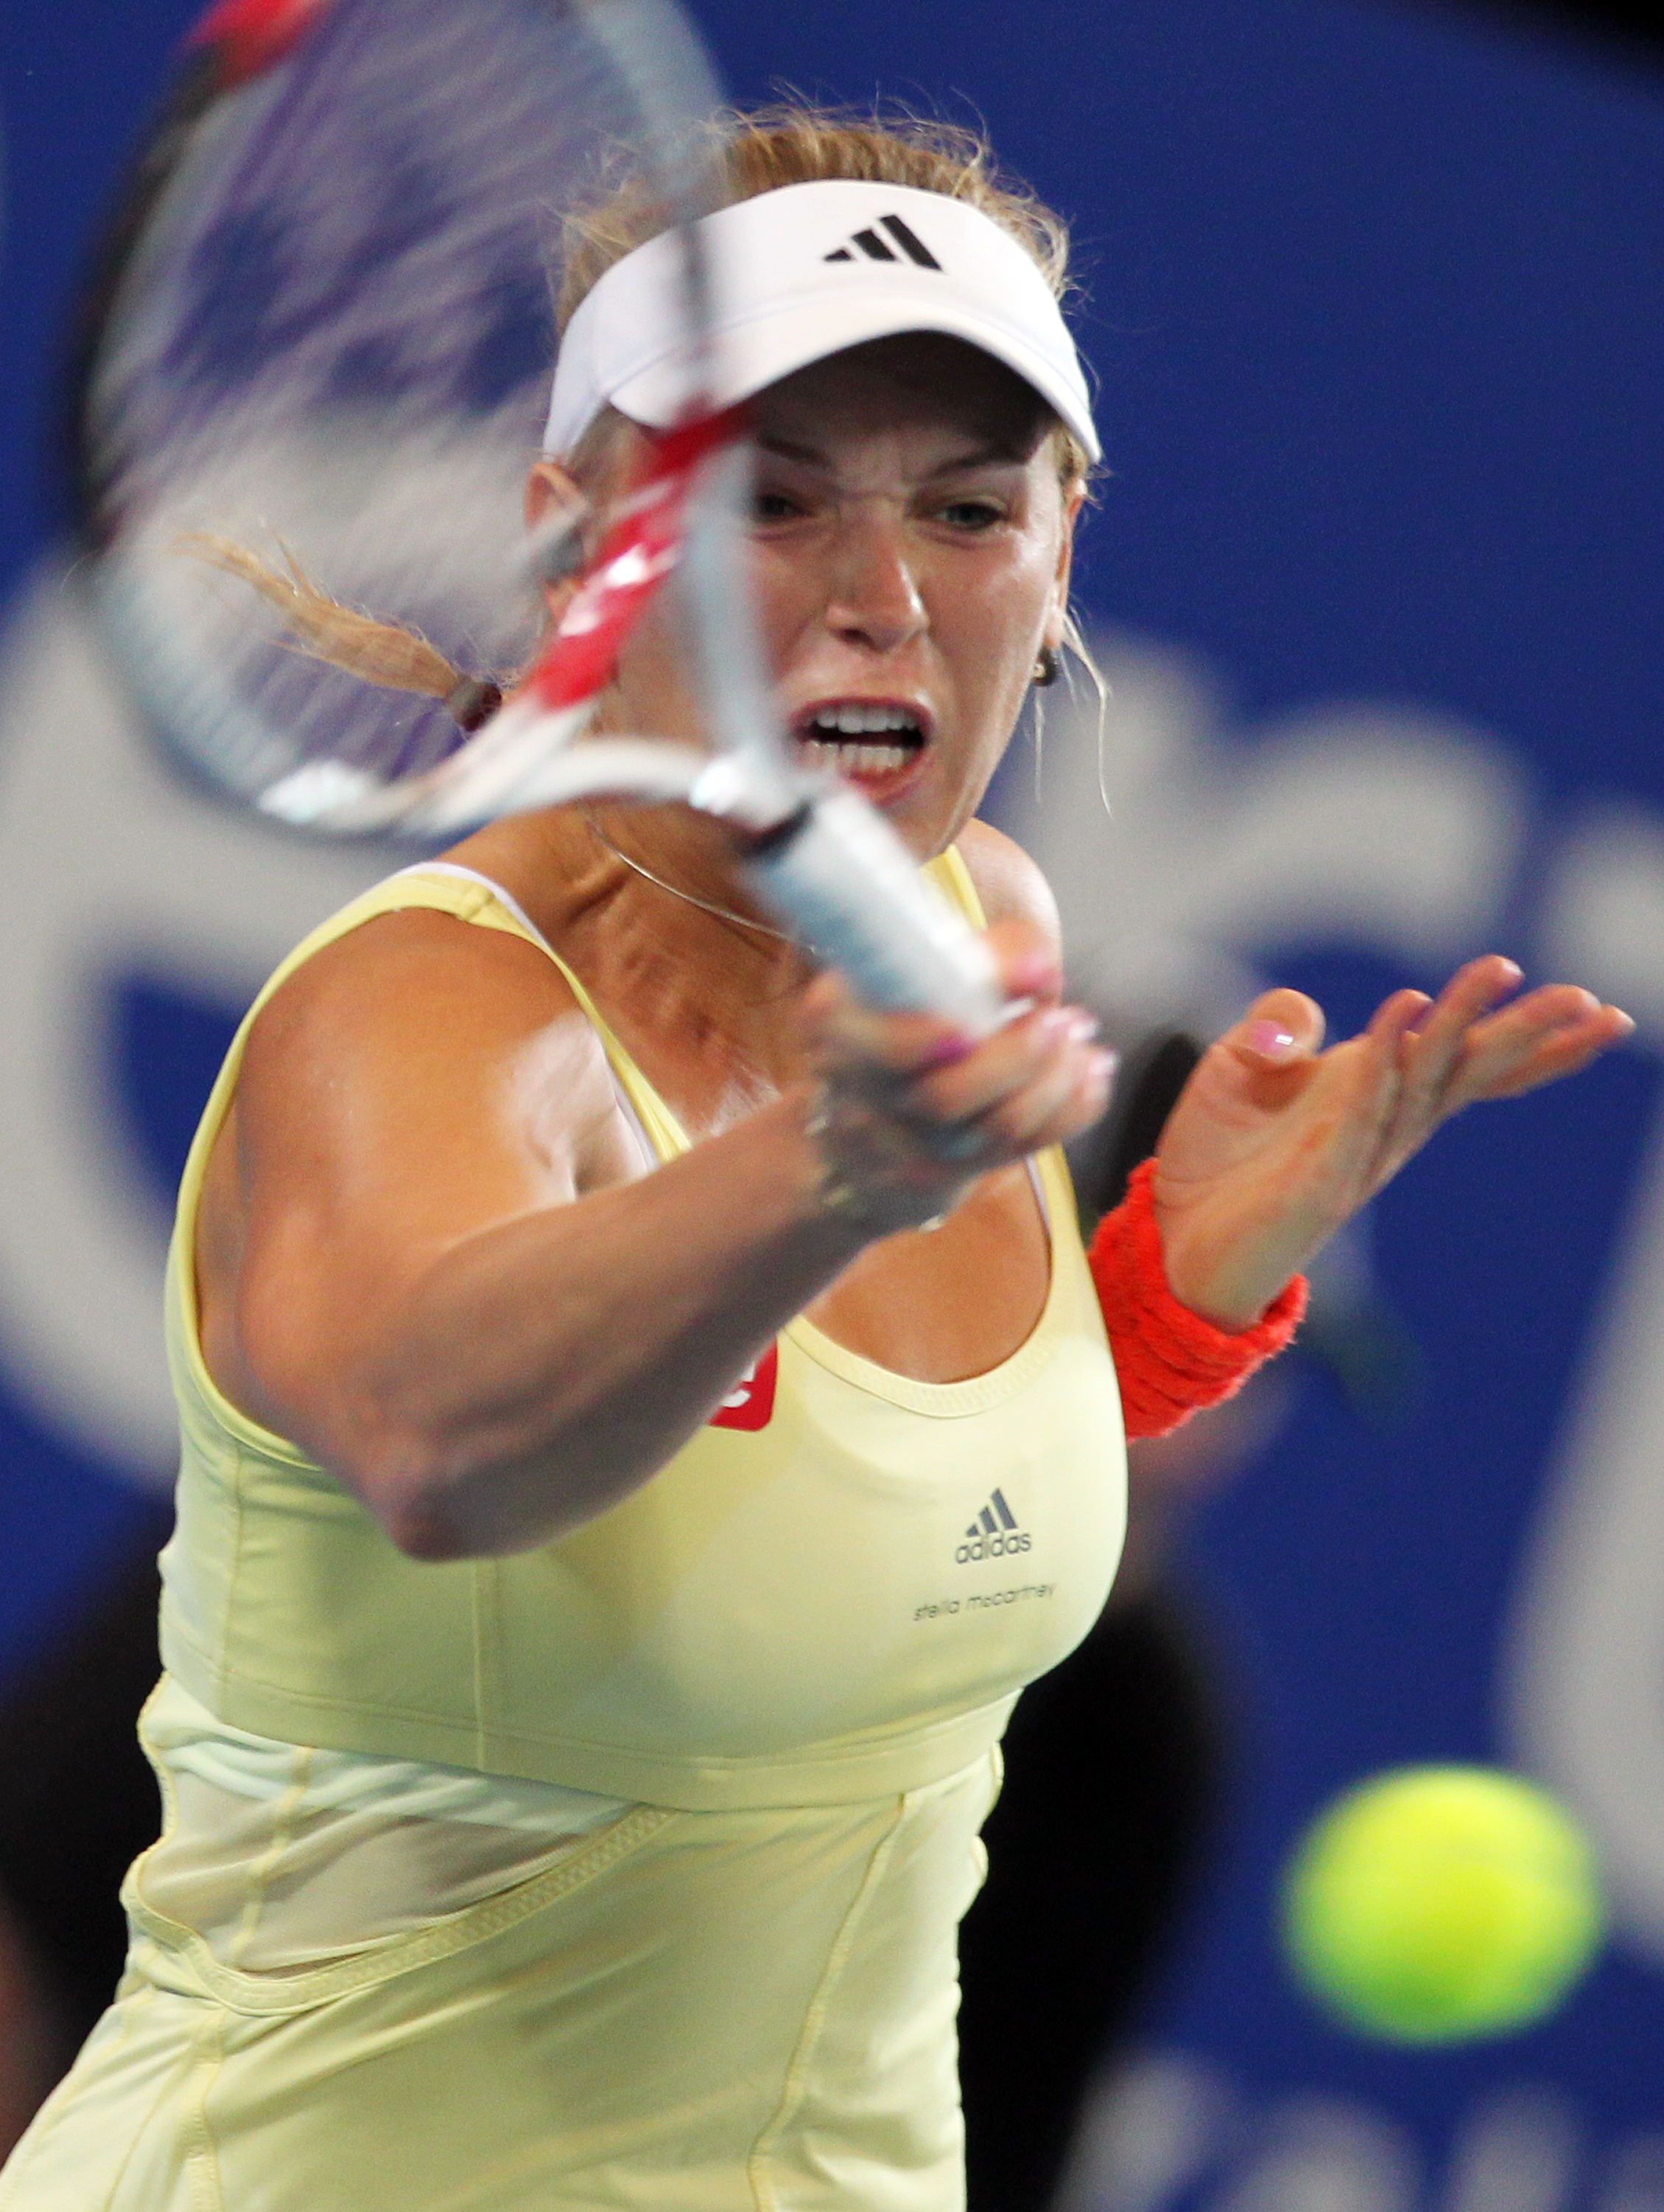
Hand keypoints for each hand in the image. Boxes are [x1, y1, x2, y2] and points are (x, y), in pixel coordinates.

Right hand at [797, 921, 1113, 1233]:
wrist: (865, 1129)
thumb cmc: (905, 1021)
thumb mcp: (916, 972)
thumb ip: (978, 957)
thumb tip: (1039, 969)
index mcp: (839, 1022)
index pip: (867, 1038)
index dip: (920, 1037)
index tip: (971, 1026)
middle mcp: (862, 1092)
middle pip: (941, 1097)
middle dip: (1019, 1055)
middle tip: (1064, 1019)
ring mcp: (903, 1147)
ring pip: (994, 1127)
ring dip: (1057, 1079)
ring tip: (1082, 1040)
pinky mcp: (946, 1177)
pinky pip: (1025, 1147)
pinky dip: (1073, 1106)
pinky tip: (1090, 1073)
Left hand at [1153, 957, 1633, 1328]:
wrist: (1171, 1239)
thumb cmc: (1218, 1156)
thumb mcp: (1242, 1065)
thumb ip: (1280, 1025)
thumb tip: (1304, 1027)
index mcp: (1376, 1094)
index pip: (1464, 1061)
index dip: (1527, 1036)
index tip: (1594, 1006)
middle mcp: (1382, 1127)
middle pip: (1467, 1072)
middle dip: (1526, 1033)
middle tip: (1591, 1001)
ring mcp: (1357, 1157)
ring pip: (1424, 1083)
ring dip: (1461, 1024)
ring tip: (1501, 972)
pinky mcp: (1319, 1183)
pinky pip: (1358, 1114)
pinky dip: (1381, 1063)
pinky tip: (1403, 1016)